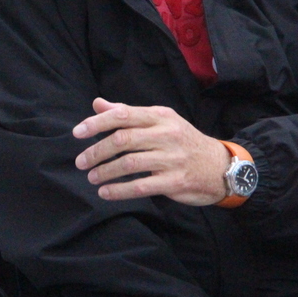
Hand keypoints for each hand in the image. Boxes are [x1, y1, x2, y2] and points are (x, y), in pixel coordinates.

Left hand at [73, 98, 231, 204]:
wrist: (221, 167)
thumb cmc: (183, 142)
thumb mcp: (160, 121)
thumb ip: (128, 113)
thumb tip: (98, 104)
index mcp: (160, 116)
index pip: (123, 115)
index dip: (96, 123)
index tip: (77, 133)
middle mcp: (167, 134)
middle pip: (123, 140)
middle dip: (96, 151)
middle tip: (81, 162)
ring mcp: (172, 158)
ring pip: (129, 164)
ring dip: (105, 172)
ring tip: (92, 177)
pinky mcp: (175, 181)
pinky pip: (141, 187)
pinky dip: (119, 191)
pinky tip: (106, 192)